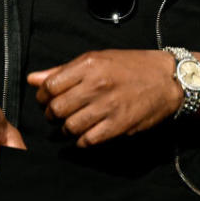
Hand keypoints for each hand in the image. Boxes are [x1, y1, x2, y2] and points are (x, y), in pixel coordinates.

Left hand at [26, 49, 181, 146]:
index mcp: (89, 64)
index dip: (42, 96)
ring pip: (70, 127)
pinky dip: (81, 141)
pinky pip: (88, 140)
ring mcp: (108, 107)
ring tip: (71, 125)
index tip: (46, 99)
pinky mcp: (118, 126)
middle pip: (56, 109)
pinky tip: (84, 135)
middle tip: (56, 114)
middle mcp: (96, 85)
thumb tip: (33, 79)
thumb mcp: (98, 59)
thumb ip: (64, 71)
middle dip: (51, 115)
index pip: (50, 85)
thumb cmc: (131, 66)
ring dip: (65, 130)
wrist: (166, 79)